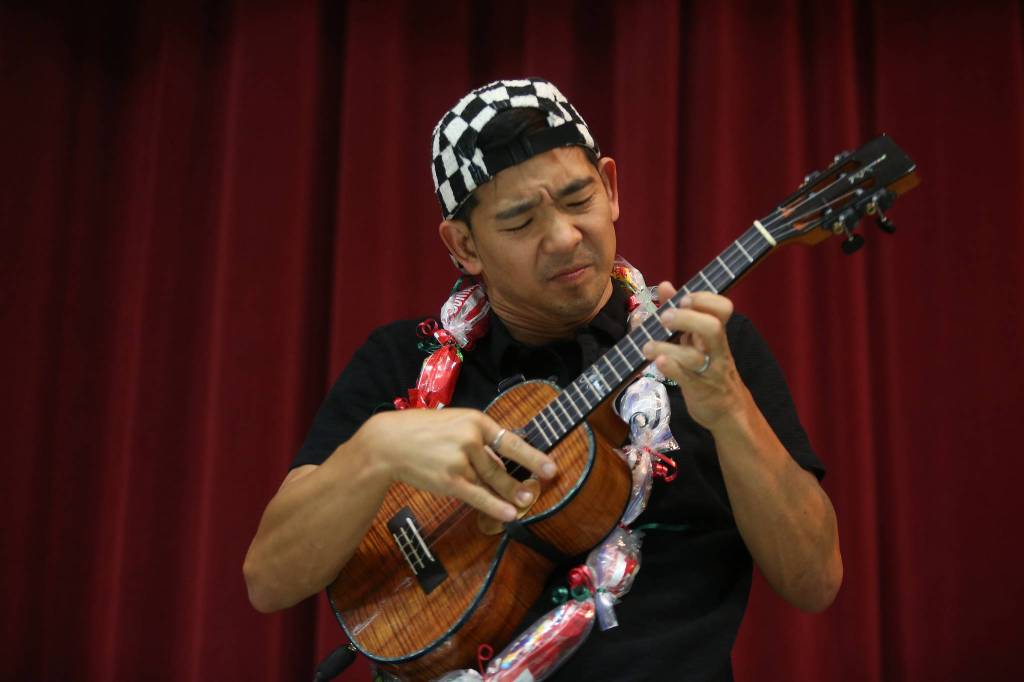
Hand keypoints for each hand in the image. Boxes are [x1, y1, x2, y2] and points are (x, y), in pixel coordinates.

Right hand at [357, 408, 557, 521]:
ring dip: (510, 494)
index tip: (550, 467)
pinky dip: (495, 506)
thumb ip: (478, 441)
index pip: (510, 441)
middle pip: (501, 466)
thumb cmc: (422, 431)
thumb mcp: (454, 424)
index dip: (532, 456)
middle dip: (521, 481)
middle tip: (540, 488)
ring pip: (490, 482)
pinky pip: (478, 496)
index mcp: (475, 420)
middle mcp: (470, 439)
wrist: (389, 442)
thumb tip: (500, 464)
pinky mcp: (449, 480)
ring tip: (526, 502)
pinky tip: (509, 514)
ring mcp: (460, 460)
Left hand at [641, 282, 751, 429]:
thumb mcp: (697, 339)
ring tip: (647, 346)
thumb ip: (682, 313)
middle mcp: (715, 349)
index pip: (723, 309)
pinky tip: (658, 362)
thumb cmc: (708, 368)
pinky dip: (671, 368)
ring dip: (667, 348)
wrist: (728, 410)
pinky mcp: (698, 390)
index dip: (705, 299)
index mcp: (716, 334)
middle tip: (665, 318)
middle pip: (712, 327)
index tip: (683, 299)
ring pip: (693, 357)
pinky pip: (686, 378)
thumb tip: (665, 286)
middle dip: (686, 319)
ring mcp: (708, 370)